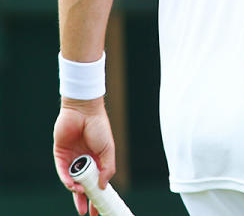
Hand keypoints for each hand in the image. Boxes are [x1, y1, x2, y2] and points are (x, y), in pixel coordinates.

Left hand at [53, 98, 114, 215]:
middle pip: (83, 185)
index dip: (99, 195)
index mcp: (97, 161)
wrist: (84, 111)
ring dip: (76, 190)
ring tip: (81, 194)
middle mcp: (84, 162)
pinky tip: (72, 186)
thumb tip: (102, 187)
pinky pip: (62, 171)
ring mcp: (71, 159)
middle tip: (88, 212)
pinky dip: (66, 180)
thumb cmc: (99, 128)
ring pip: (72, 180)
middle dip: (85, 200)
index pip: (97, 182)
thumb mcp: (109, 150)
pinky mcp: (60, 155)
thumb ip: (108, 169)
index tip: (102, 207)